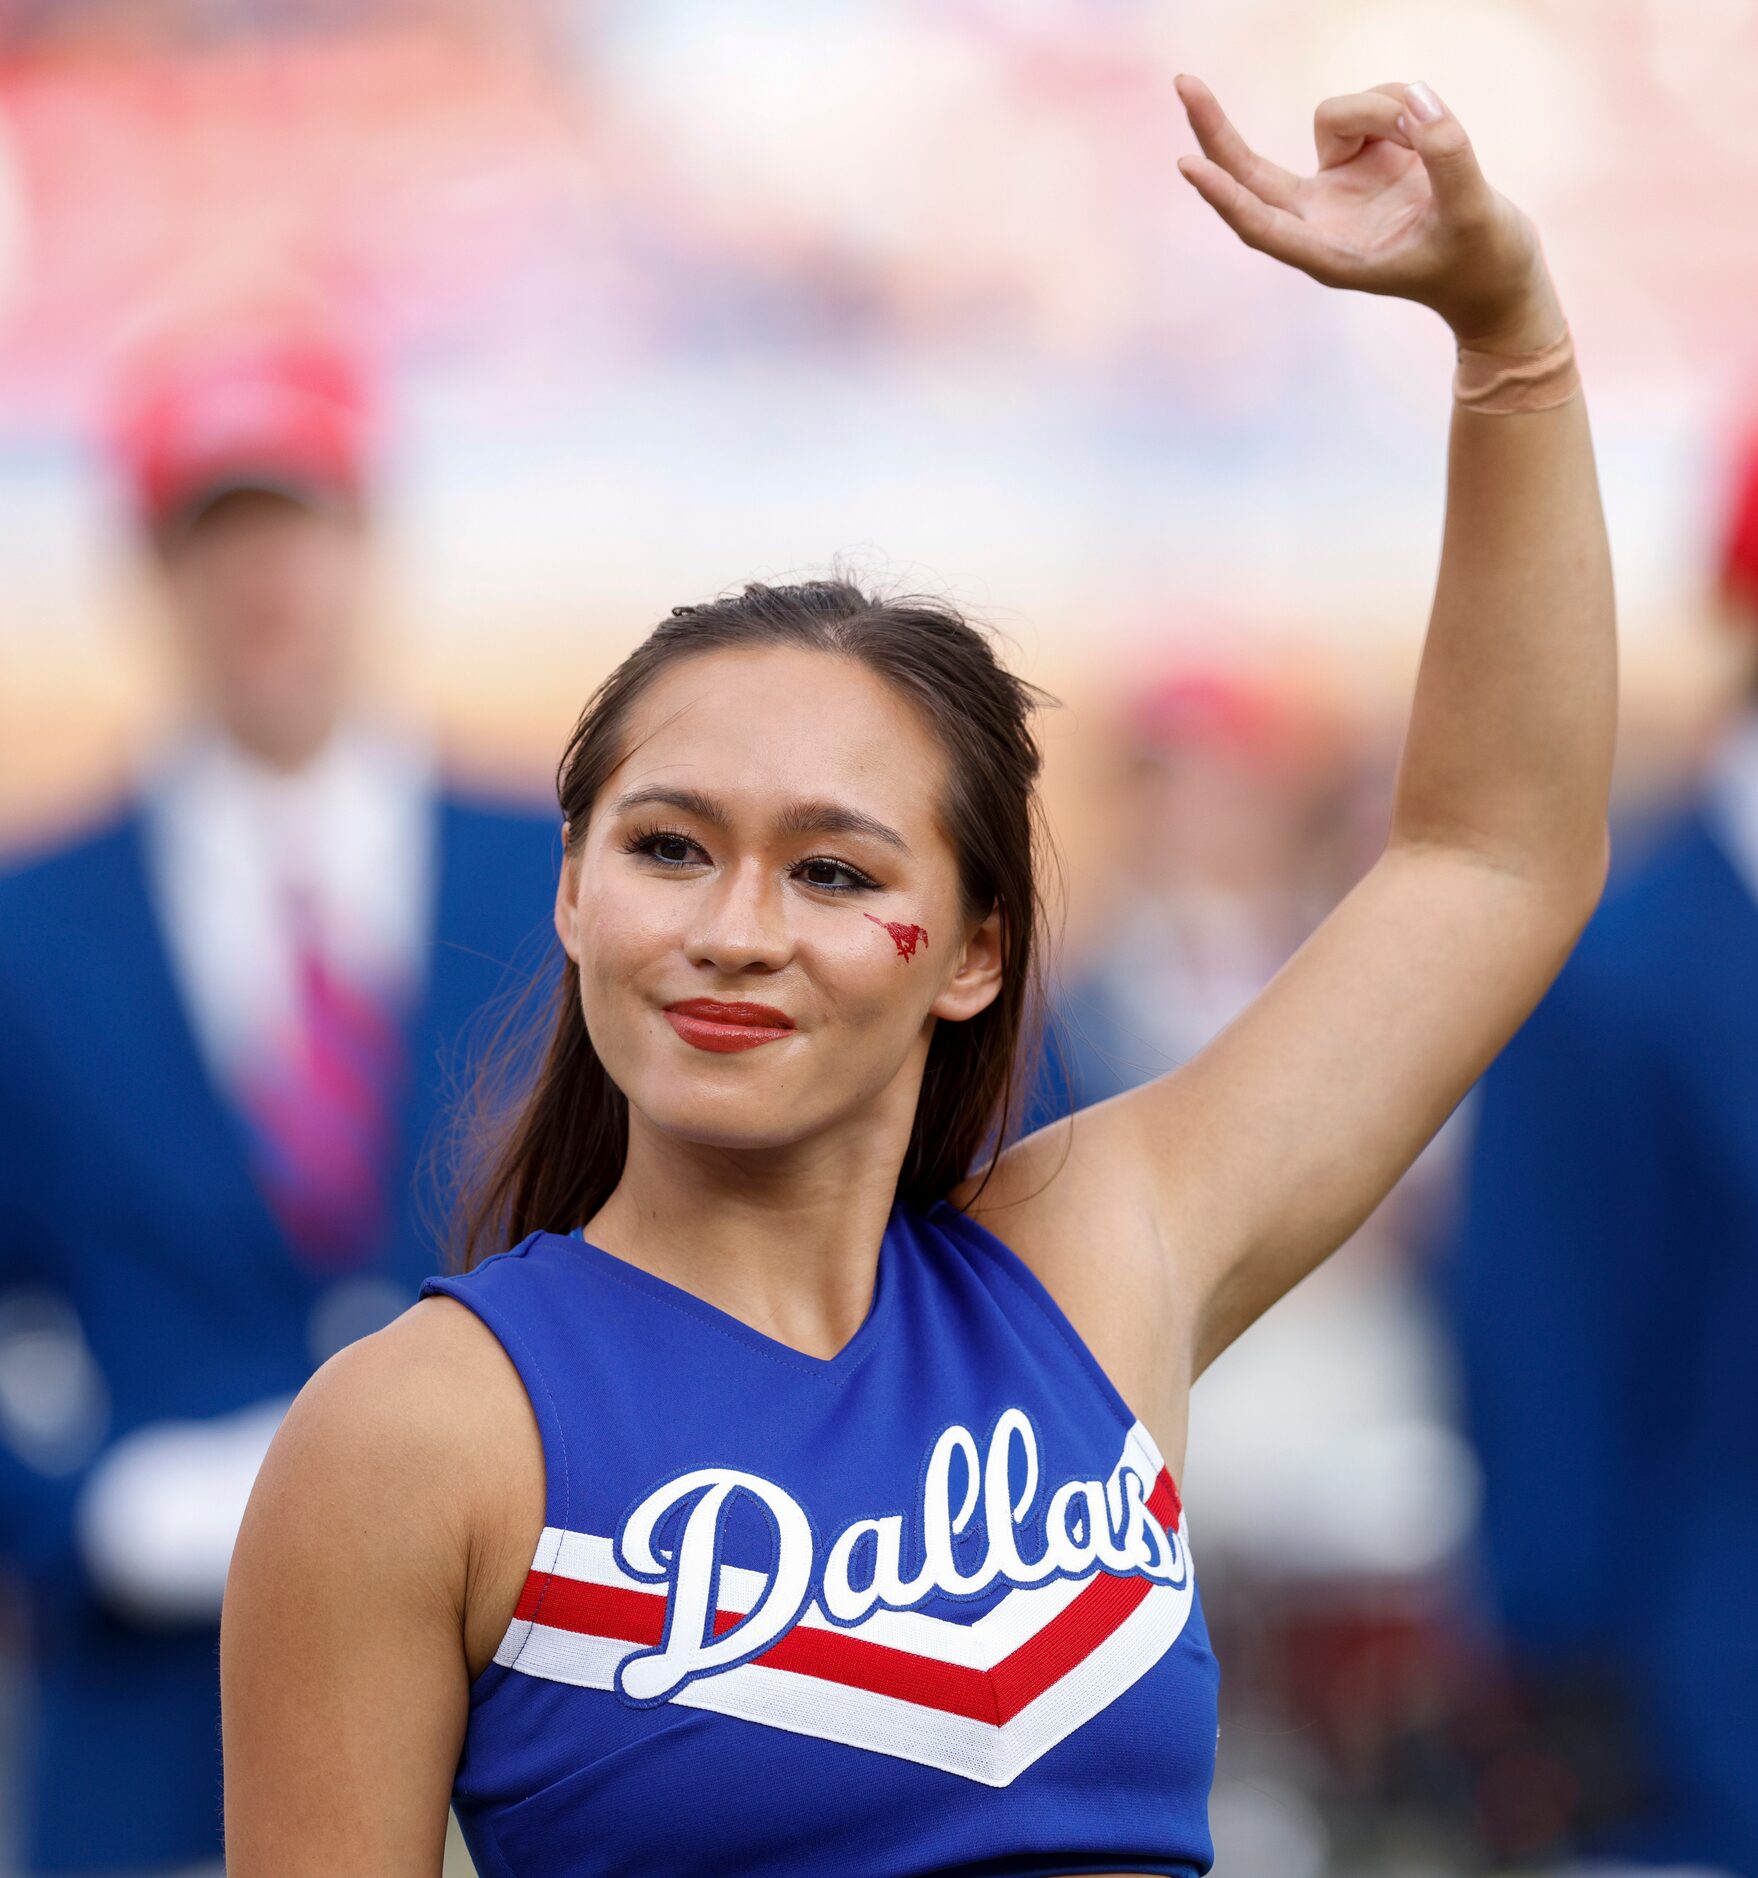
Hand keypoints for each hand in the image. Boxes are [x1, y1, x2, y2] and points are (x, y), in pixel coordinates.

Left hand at [1176, 75, 1561, 353]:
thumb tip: (1417, 102)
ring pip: (1336, 115)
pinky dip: (1404, 105)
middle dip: (1215, 129)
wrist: (1497, 273)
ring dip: (1385, 109)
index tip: (1190, 164)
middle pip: (1248, 171)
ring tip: (1435, 136)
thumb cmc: (1482, 262)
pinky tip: (1432, 133)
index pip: (1260, 222)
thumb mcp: (1475, 212)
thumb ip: (1447, 155)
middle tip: (1182, 82)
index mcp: (1328, 254)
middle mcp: (1321, 219)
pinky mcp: (1364, 157)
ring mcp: (1339, 185)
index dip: (1225, 193)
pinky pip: (1374, 104)